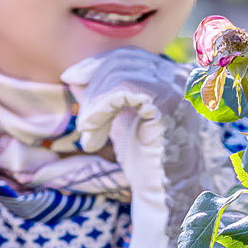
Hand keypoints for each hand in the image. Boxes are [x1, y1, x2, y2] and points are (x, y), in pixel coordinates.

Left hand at [62, 46, 220, 247]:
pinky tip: (92, 134)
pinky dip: (98, 109)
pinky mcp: (167, 103)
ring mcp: (175, 87)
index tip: (70, 79)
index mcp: (170, 76)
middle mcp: (177, 76)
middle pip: (122, 61)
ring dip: (93, 103)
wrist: (162, 191)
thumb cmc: (143, 157)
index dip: (96, 64)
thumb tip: (74, 73)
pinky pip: (122, 90)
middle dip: (92, 87)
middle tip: (83, 123)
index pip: (128, 55)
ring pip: (119, 74)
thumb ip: (102, 94)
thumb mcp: (118, 117)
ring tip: (87, 133)